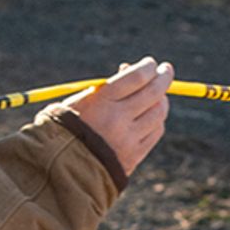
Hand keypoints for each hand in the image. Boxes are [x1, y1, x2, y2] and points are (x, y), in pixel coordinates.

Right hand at [63, 57, 172, 173]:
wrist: (64, 167)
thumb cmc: (69, 126)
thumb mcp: (81, 100)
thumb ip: (107, 86)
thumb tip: (129, 68)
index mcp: (102, 102)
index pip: (136, 77)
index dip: (147, 67)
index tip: (150, 63)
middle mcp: (119, 120)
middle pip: (153, 93)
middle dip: (163, 78)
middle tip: (165, 70)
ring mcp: (129, 139)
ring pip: (158, 113)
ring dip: (161, 99)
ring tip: (158, 93)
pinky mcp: (135, 155)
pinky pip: (156, 132)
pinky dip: (157, 119)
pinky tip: (152, 114)